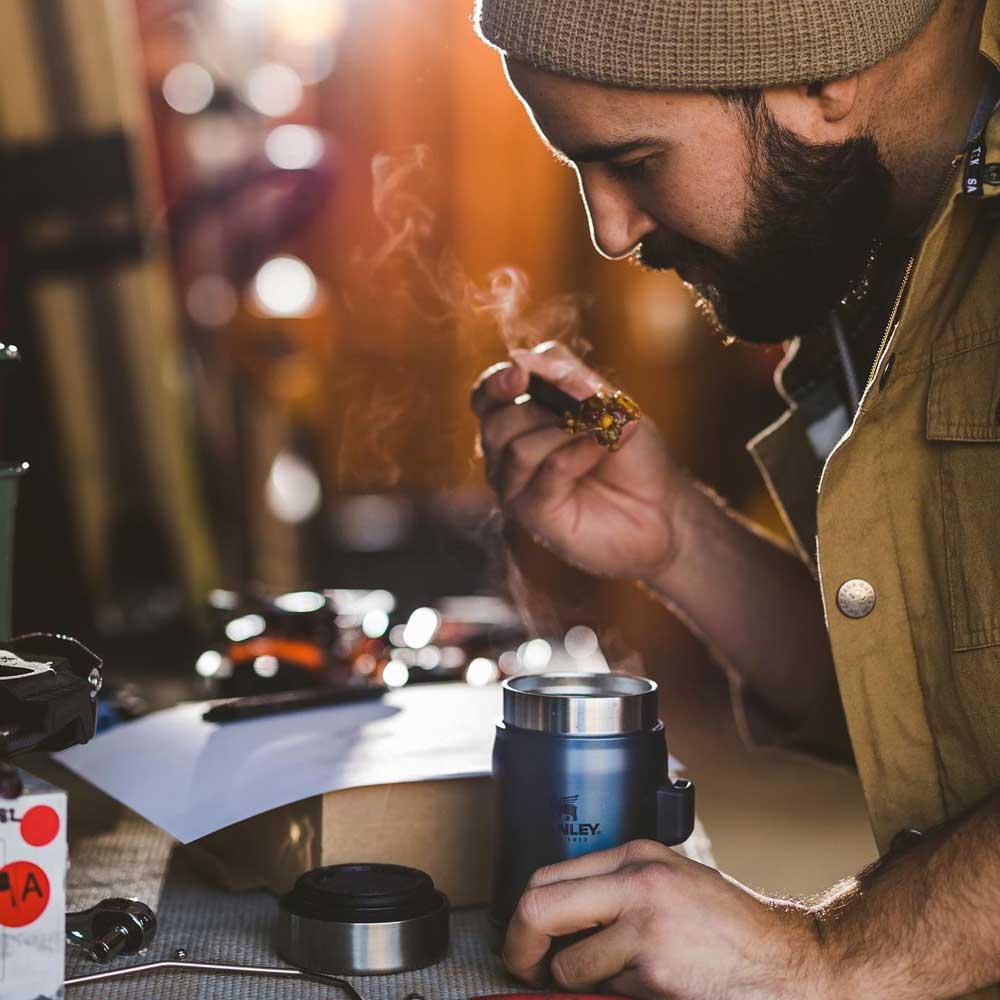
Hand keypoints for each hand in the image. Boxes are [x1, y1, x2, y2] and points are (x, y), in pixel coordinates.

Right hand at [470, 342, 687, 580]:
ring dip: (566, 430)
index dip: (496, 383)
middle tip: (588, 405)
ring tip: (604, 429)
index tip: (521, 374)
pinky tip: (606, 444)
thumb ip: (566, 376)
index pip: (485, 397)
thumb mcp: (606, 401)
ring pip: (516, 447)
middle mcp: (506, 455)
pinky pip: (547, 471)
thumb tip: (520, 358)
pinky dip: (580, 451)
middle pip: (495, 421)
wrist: (662, 508)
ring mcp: (516, 487)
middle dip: (542, 407)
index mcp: (517, 422)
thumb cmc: (631, 454)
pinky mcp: (532, 515)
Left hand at [503, 840, 832, 999]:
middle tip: (523, 968)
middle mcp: (637, 883)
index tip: (521, 938)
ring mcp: (646, 928)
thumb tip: (556, 918)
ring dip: (584, 983)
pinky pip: (609, 993)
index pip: (547, 875)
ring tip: (625, 978)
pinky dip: (621, 997)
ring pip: (571, 965)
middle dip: (520, 947)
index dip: (522, 915)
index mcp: (637, 855)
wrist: (788, 964)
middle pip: (539, 907)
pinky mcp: (656, 974)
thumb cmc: (727, 928)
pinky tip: (656, 986)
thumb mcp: (670, 882)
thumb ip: (618, 888)